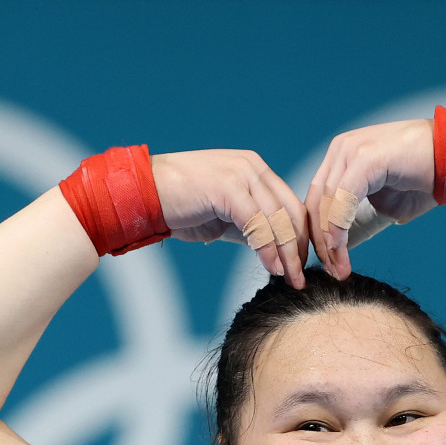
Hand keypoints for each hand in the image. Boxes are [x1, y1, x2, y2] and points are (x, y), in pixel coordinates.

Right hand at [148, 149, 311, 286]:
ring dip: (287, 253)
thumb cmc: (180, 205)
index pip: (291, 204)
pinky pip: (257, 224)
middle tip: (301, 277)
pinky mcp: (227, 188)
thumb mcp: (224, 216)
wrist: (144, 194)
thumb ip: (251, 226)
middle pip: (290, 211)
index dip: (301, 237)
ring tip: (290, 278)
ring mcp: (241, 174)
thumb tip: (276, 250)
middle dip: (299, 248)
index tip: (301, 265)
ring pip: (277, 218)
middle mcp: (252, 167)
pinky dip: (268, 249)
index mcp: (255, 169)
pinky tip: (271, 267)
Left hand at [305, 120, 435, 278]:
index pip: (317, 197)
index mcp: (342, 155)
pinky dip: (340, 228)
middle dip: (321, 241)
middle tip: (331, 270)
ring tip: (339, 268)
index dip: (318, 232)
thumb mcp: (383, 199)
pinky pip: (343, 199)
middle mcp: (342, 149)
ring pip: (327, 203)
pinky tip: (342, 250)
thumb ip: (357, 213)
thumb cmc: (425, 178)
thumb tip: (341, 241)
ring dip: (330, 241)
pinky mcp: (366, 159)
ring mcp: (352, 151)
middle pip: (316, 201)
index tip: (327, 262)